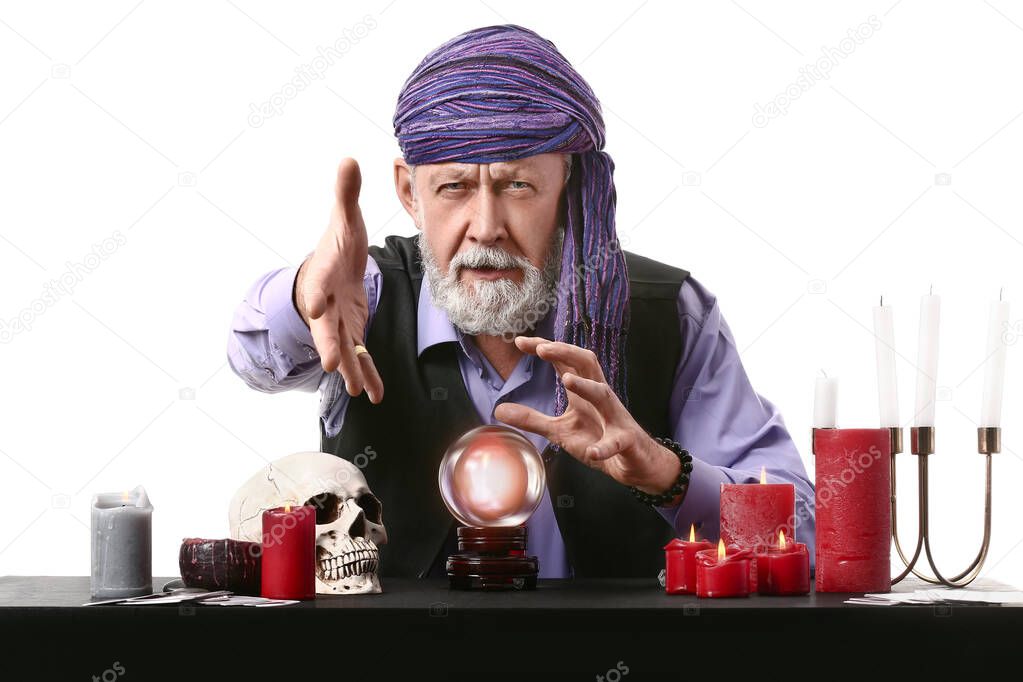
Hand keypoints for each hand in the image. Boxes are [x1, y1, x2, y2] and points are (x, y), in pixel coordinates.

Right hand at [295, 158, 382, 402]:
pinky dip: (366, 375)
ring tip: (355, 391)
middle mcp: (325, 304)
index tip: (313, 305)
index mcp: (322, 274)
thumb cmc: (337, 243)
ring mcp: (337, 322)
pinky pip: (360, 358)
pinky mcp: (351, 333)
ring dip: (349, 370)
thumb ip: (346, 194)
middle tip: (330, 362)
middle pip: (325, 326)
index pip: (316, 284)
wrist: (331, 268)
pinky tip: (373, 395)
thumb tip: (349, 158)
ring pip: (342, 349)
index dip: (315, 294)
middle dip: (329, 343)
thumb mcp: (343, 219)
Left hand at [493, 337, 680, 494]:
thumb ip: (532, 419)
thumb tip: (498, 411)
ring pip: (604, 394)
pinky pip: (617, 441)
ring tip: (566, 381)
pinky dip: (604, 447)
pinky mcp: (626, 441)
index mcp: (584, 391)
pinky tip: (593, 451)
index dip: (546, 348)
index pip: (565, 362)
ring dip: (586, 387)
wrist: (634, 464)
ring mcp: (615, 418)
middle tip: (541, 348)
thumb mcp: (560, 430)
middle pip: (587, 364)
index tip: (520, 341)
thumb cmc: (598, 439)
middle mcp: (601, 397)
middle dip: (566, 352)